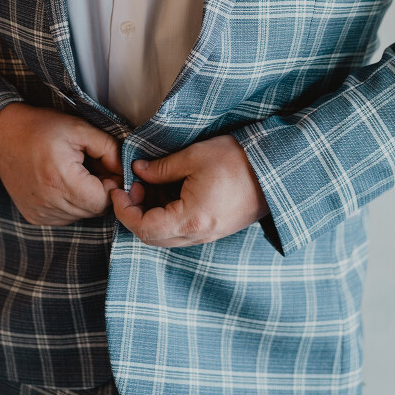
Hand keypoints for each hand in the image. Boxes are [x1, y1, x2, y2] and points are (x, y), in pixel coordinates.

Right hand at [0, 103, 122, 225]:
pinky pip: (65, 217)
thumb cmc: (40, 128)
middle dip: (99, 190)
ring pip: (81, 215)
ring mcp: (41, 214)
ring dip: (85, 198)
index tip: (106, 167)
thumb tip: (125, 170)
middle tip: (91, 167)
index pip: (104, 200)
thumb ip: (109, 148)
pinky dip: (70, 203)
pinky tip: (61, 182)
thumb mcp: (80, 128)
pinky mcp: (35, 217)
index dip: (112, 184)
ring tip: (74, 173)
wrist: (2, 135)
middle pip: (93, 210)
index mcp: (61, 180)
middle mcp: (49, 203)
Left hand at [111, 134, 268, 246]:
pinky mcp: (215, 230)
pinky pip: (181, 233)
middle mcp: (198, 235)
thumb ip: (161, 168)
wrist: (276, 171)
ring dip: (150, 216)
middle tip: (133, 186)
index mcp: (190, 219)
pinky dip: (166, 217)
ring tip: (150, 186)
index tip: (118, 190)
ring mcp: (208, 236)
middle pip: (151, 238)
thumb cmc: (237, 161)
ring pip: (166, 237)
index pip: (143, 227)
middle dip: (134, 213)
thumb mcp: (194, 157)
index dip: (124, 210)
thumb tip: (138, 171)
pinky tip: (169, 193)